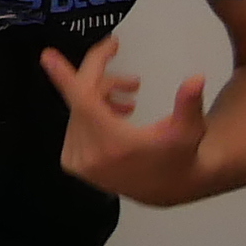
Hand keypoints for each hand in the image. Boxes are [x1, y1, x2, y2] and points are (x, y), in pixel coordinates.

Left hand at [43, 33, 213, 203]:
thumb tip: (197, 78)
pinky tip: (116, 114)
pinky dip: (92, 113)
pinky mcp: (73, 163)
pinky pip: (76, 123)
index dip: (65, 76)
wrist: (167, 189)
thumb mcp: (189, 131)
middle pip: (84, 98)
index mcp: (113, 142)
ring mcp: (78, 160)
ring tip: (131, 100)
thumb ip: (189, 103)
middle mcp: (89, 153)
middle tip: (131, 78)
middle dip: (105, 80)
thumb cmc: (179, 156)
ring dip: (103, 97)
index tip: (48, 55)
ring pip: (79, 109)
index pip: (82, 100)